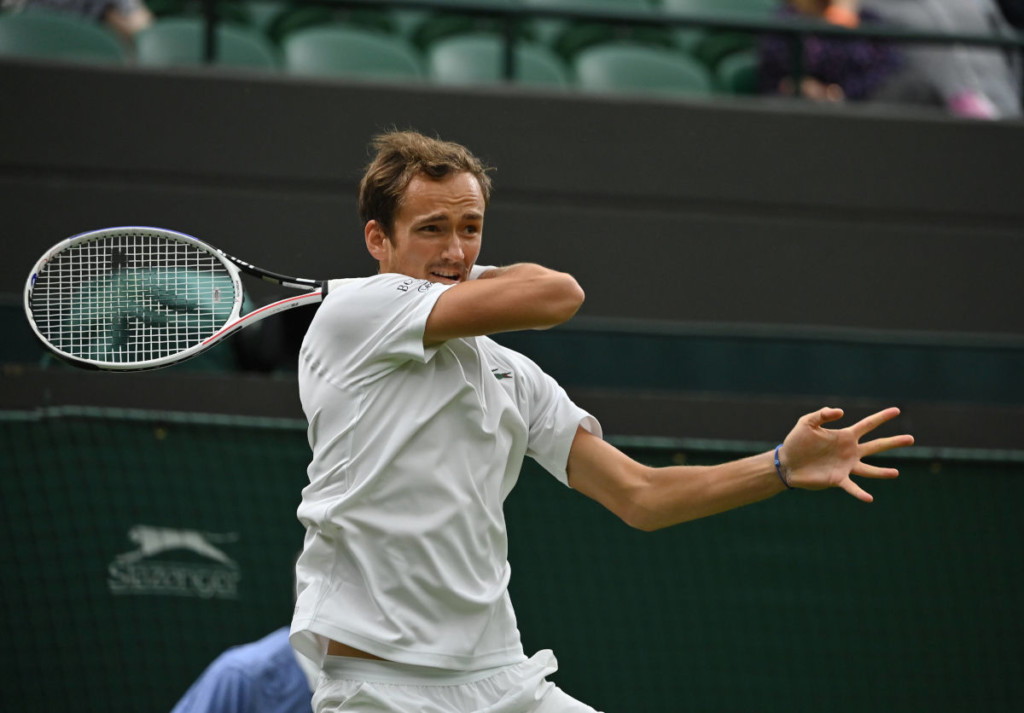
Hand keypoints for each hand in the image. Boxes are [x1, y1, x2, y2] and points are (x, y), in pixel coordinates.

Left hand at [780, 407, 913, 501]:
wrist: (787, 462)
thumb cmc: (796, 441)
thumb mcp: (807, 422)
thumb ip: (822, 414)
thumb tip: (841, 412)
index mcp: (844, 436)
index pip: (867, 425)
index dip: (881, 417)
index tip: (897, 410)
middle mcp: (849, 451)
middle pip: (876, 446)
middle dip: (893, 442)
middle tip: (911, 438)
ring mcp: (846, 466)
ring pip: (869, 470)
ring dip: (883, 472)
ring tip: (896, 473)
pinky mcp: (838, 479)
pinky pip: (852, 487)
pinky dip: (860, 493)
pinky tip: (869, 498)